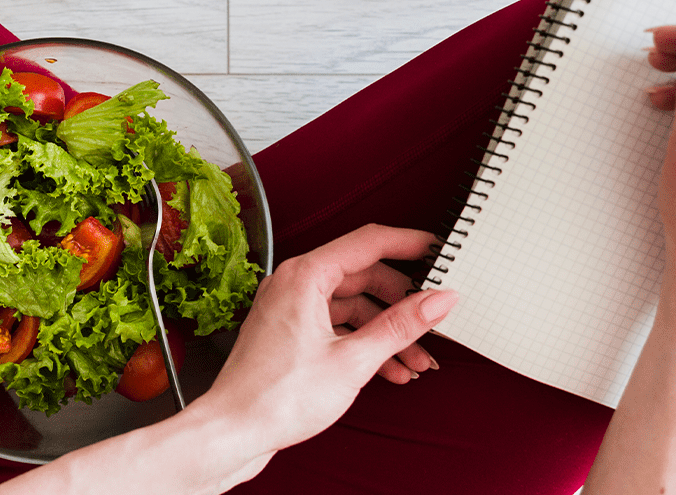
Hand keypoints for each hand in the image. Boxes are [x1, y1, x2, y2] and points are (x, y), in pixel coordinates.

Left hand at [186, 224, 459, 481]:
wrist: (234, 431)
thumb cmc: (277, 398)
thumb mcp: (353, 361)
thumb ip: (400, 326)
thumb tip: (438, 300)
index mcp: (304, 276)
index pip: (369, 242)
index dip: (410, 244)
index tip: (441, 250)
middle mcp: (294, 284)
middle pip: (363, 276)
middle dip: (403, 303)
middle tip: (433, 320)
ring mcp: (290, 308)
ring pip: (353, 306)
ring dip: (387, 331)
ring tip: (417, 359)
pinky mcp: (290, 332)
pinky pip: (336, 325)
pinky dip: (364, 343)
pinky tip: (391, 369)